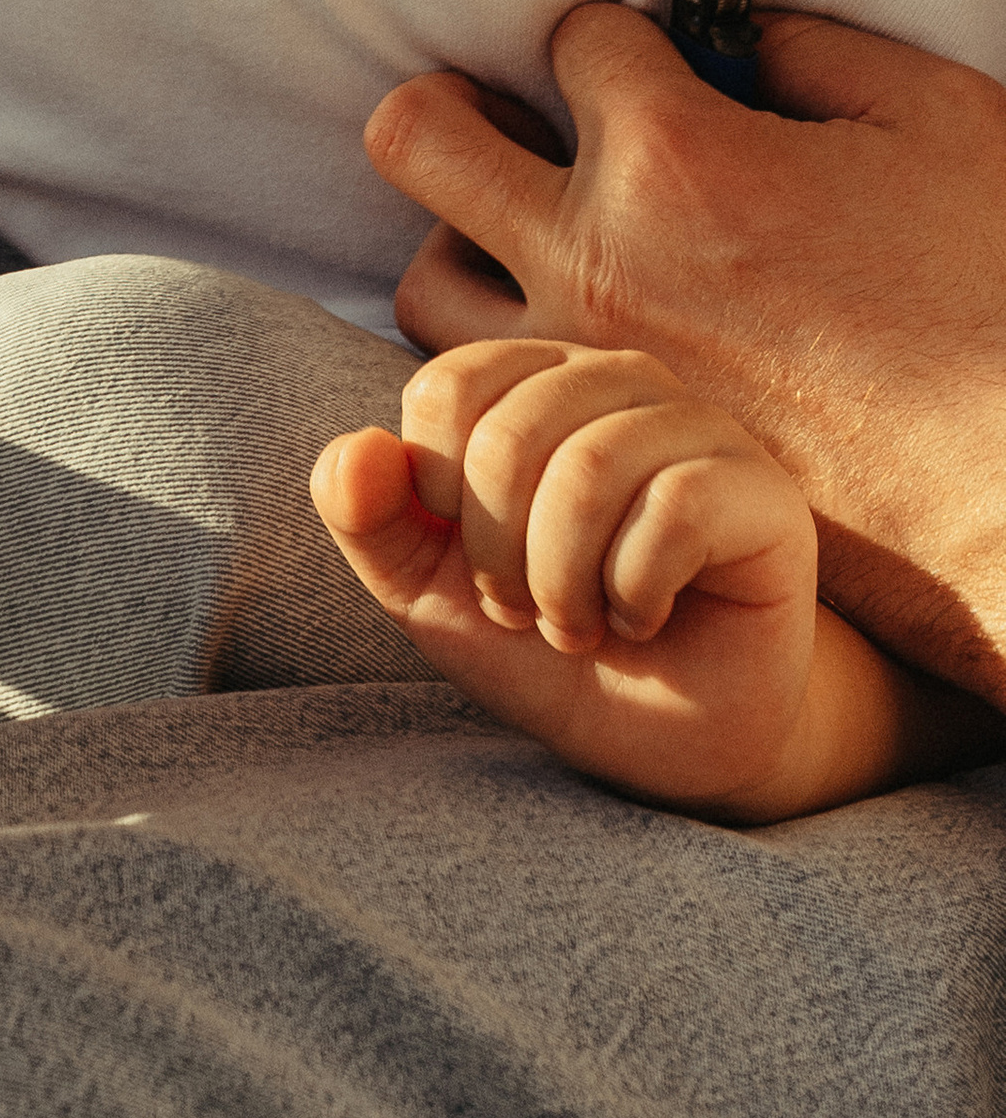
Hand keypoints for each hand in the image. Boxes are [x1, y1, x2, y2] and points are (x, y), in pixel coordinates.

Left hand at [314, 340, 835, 815]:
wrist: (660, 738)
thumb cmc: (543, 643)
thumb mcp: (425, 588)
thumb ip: (368, 516)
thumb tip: (355, 450)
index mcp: (530, 379)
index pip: (446, 387)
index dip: (441, 498)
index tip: (477, 564)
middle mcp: (616, 379)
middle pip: (510, 433)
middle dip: (499, 555)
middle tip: (530, 612)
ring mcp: (698, 426)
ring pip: (590, 469)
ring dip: (563, 582)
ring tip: (581, 623)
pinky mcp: (763, 491)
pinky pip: (676, 509)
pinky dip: (634, 591)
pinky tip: (645, 618)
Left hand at [369, 4, 1005, 695]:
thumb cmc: (992, 293)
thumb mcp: (934, 120)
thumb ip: (813, 49)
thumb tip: (737, 31)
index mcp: (674, 152)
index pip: (574, 34)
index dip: (622, 38)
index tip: (662, 66)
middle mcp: (597, 251)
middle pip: (420, 135)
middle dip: (458, 107)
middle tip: (518, 125)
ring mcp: (588, 363)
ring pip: (423, 284)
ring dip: (462, 246)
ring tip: (527, 244)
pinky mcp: (605, 456)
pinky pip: (495, 397)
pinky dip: (503, 360)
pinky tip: (566, 345)